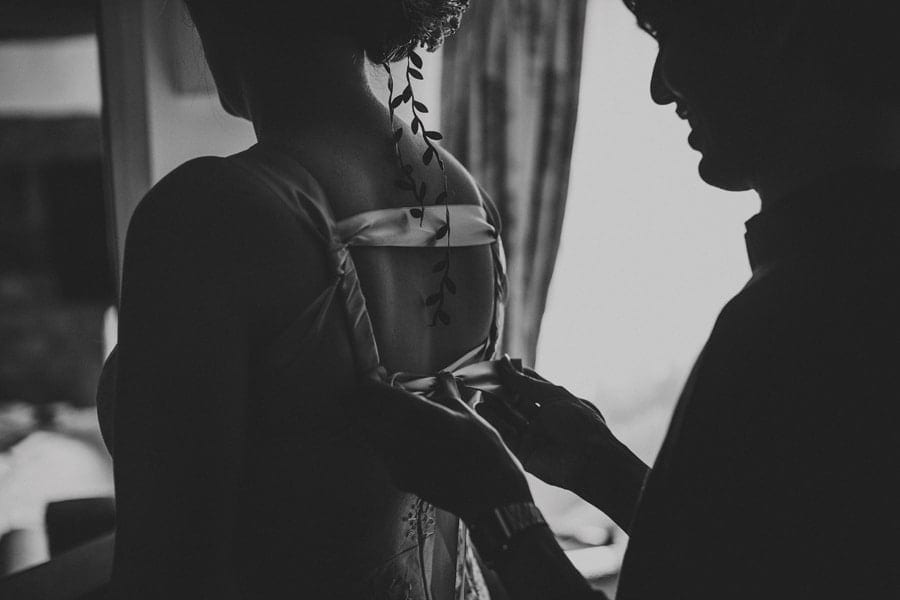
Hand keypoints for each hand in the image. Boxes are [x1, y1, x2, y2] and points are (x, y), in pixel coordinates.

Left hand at [354, 372, 532, 522]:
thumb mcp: (466, 412)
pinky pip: (383, 453)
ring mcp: (398, 461)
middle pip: (362, 412)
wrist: (490, 494)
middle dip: (368, 399)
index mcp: (420, 415)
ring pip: (369, 433)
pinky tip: (409, 440)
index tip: (379, 374)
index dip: (370, 378)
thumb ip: (445, 390)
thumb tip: (440, 376)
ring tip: (396, 417)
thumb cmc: (484, 450)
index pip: (374, 392)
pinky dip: (388, 441)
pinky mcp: (400, 478)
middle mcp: (403, 438)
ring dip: (375, 420)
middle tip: (382, 393)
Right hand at [484, 358, 648, 530]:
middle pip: (514, 401)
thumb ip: (524, 382)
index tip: (495, 365)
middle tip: (482, 380)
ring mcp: (531, 435)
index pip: (527, 384)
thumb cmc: (578, 423)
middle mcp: (541, 418)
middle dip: (499, 390)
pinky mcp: (523, 452)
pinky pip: (504, 434)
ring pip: (506, 417)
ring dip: (493, 405)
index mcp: (553, 402)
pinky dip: (492, 422)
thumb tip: (504, 362)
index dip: (512, 374)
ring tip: (478, 393)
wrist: (588, 459)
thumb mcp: (552, 395)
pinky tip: (481, 409)